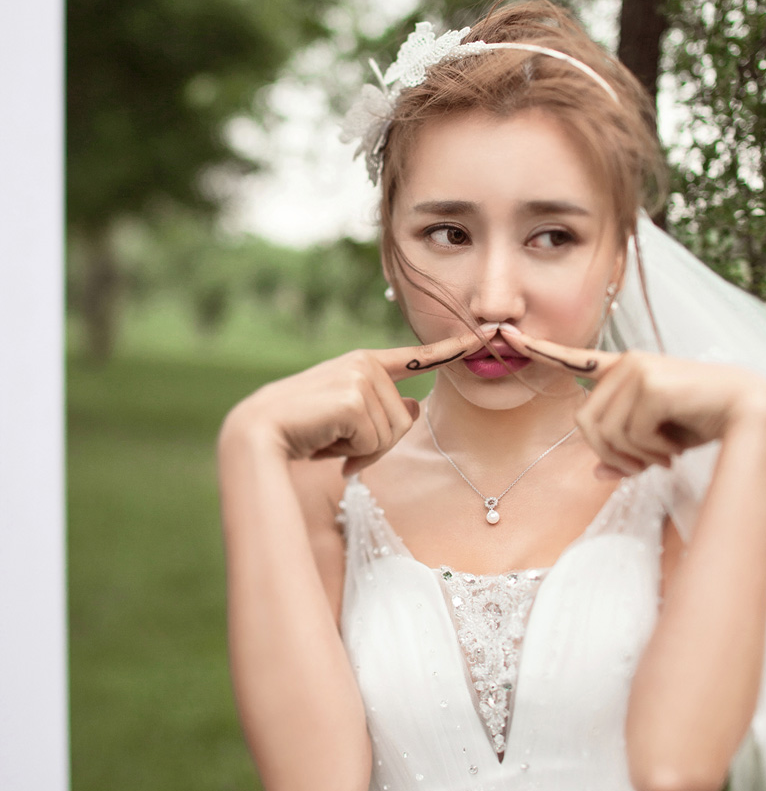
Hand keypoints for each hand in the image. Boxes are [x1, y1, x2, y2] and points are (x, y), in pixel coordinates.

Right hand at [221, 327, 493, 473]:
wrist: (260, 433)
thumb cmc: (303, 431)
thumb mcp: (349, 420)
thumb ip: (383, 412)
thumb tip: (415, 407)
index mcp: (364, 364)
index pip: (416, 356)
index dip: (451, 348)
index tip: (481, 337)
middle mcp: (365, 363)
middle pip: (405, 420)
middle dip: (376, 444)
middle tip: (338, 441)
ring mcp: (360, 377)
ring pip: (392, 434)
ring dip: (363, 450)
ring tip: (328, 438)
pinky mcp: (354, 397)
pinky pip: (375, 441)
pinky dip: (353, 453)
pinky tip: (325, 441)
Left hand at [499, 325, 765, 478]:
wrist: (749, 413)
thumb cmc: (706, 425)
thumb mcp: (658, 443)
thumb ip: (625, 453)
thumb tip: (597, 474)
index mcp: (625, 372)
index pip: (575, 361)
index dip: (540, 350)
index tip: (506, 334)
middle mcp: (627, 364)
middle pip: (585, 424)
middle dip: (611, 455)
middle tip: (645, 465)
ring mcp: (638, 369)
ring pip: (605, 433)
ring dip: (633, 457)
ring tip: (665, 455)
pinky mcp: (651, 380)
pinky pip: (628, 433)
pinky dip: (650, 451)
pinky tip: (675, 445)